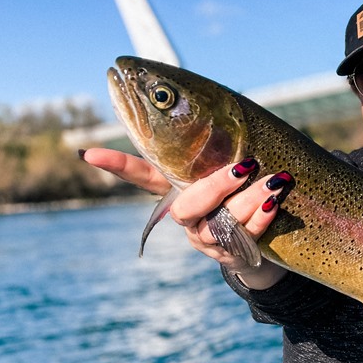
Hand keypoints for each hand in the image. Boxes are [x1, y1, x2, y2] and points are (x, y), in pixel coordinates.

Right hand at [81, 149, 288, 289]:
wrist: (268, 239)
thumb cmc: (244, 192)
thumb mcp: (231, 166)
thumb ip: (221, 147)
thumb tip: (225, 108)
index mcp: (180, 189)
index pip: (142, 176)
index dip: (116, 166)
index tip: (87, 153)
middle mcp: (187, 217)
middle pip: (184, 209)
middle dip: (214, 188)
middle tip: (243, 167)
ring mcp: (207, 239)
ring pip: (218, 225)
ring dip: (248, 201)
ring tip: (274, 182)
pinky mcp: (231, 254)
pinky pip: (243, 238)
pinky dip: (261, 218)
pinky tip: (274, 203)